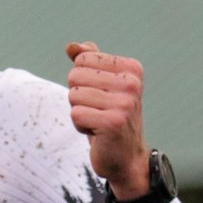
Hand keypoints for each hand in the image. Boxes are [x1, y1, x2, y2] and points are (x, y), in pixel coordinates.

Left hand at [65, 41, 149, 198]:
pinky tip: (98, 132)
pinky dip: (80, 125)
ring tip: (98, 121)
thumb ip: (87, 62)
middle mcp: (132, 83)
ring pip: (73, 95)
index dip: (82, 79)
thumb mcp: (101, 86)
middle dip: (78, 96)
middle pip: (75, 75)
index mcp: (131, 68)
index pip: (82, 59)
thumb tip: (71, 46)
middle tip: (98, 110)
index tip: (101, 95)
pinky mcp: (113, 122)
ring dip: (79, 111)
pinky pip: (75, 114)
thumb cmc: (109, 116)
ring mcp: (125, 103)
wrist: (126, 156)